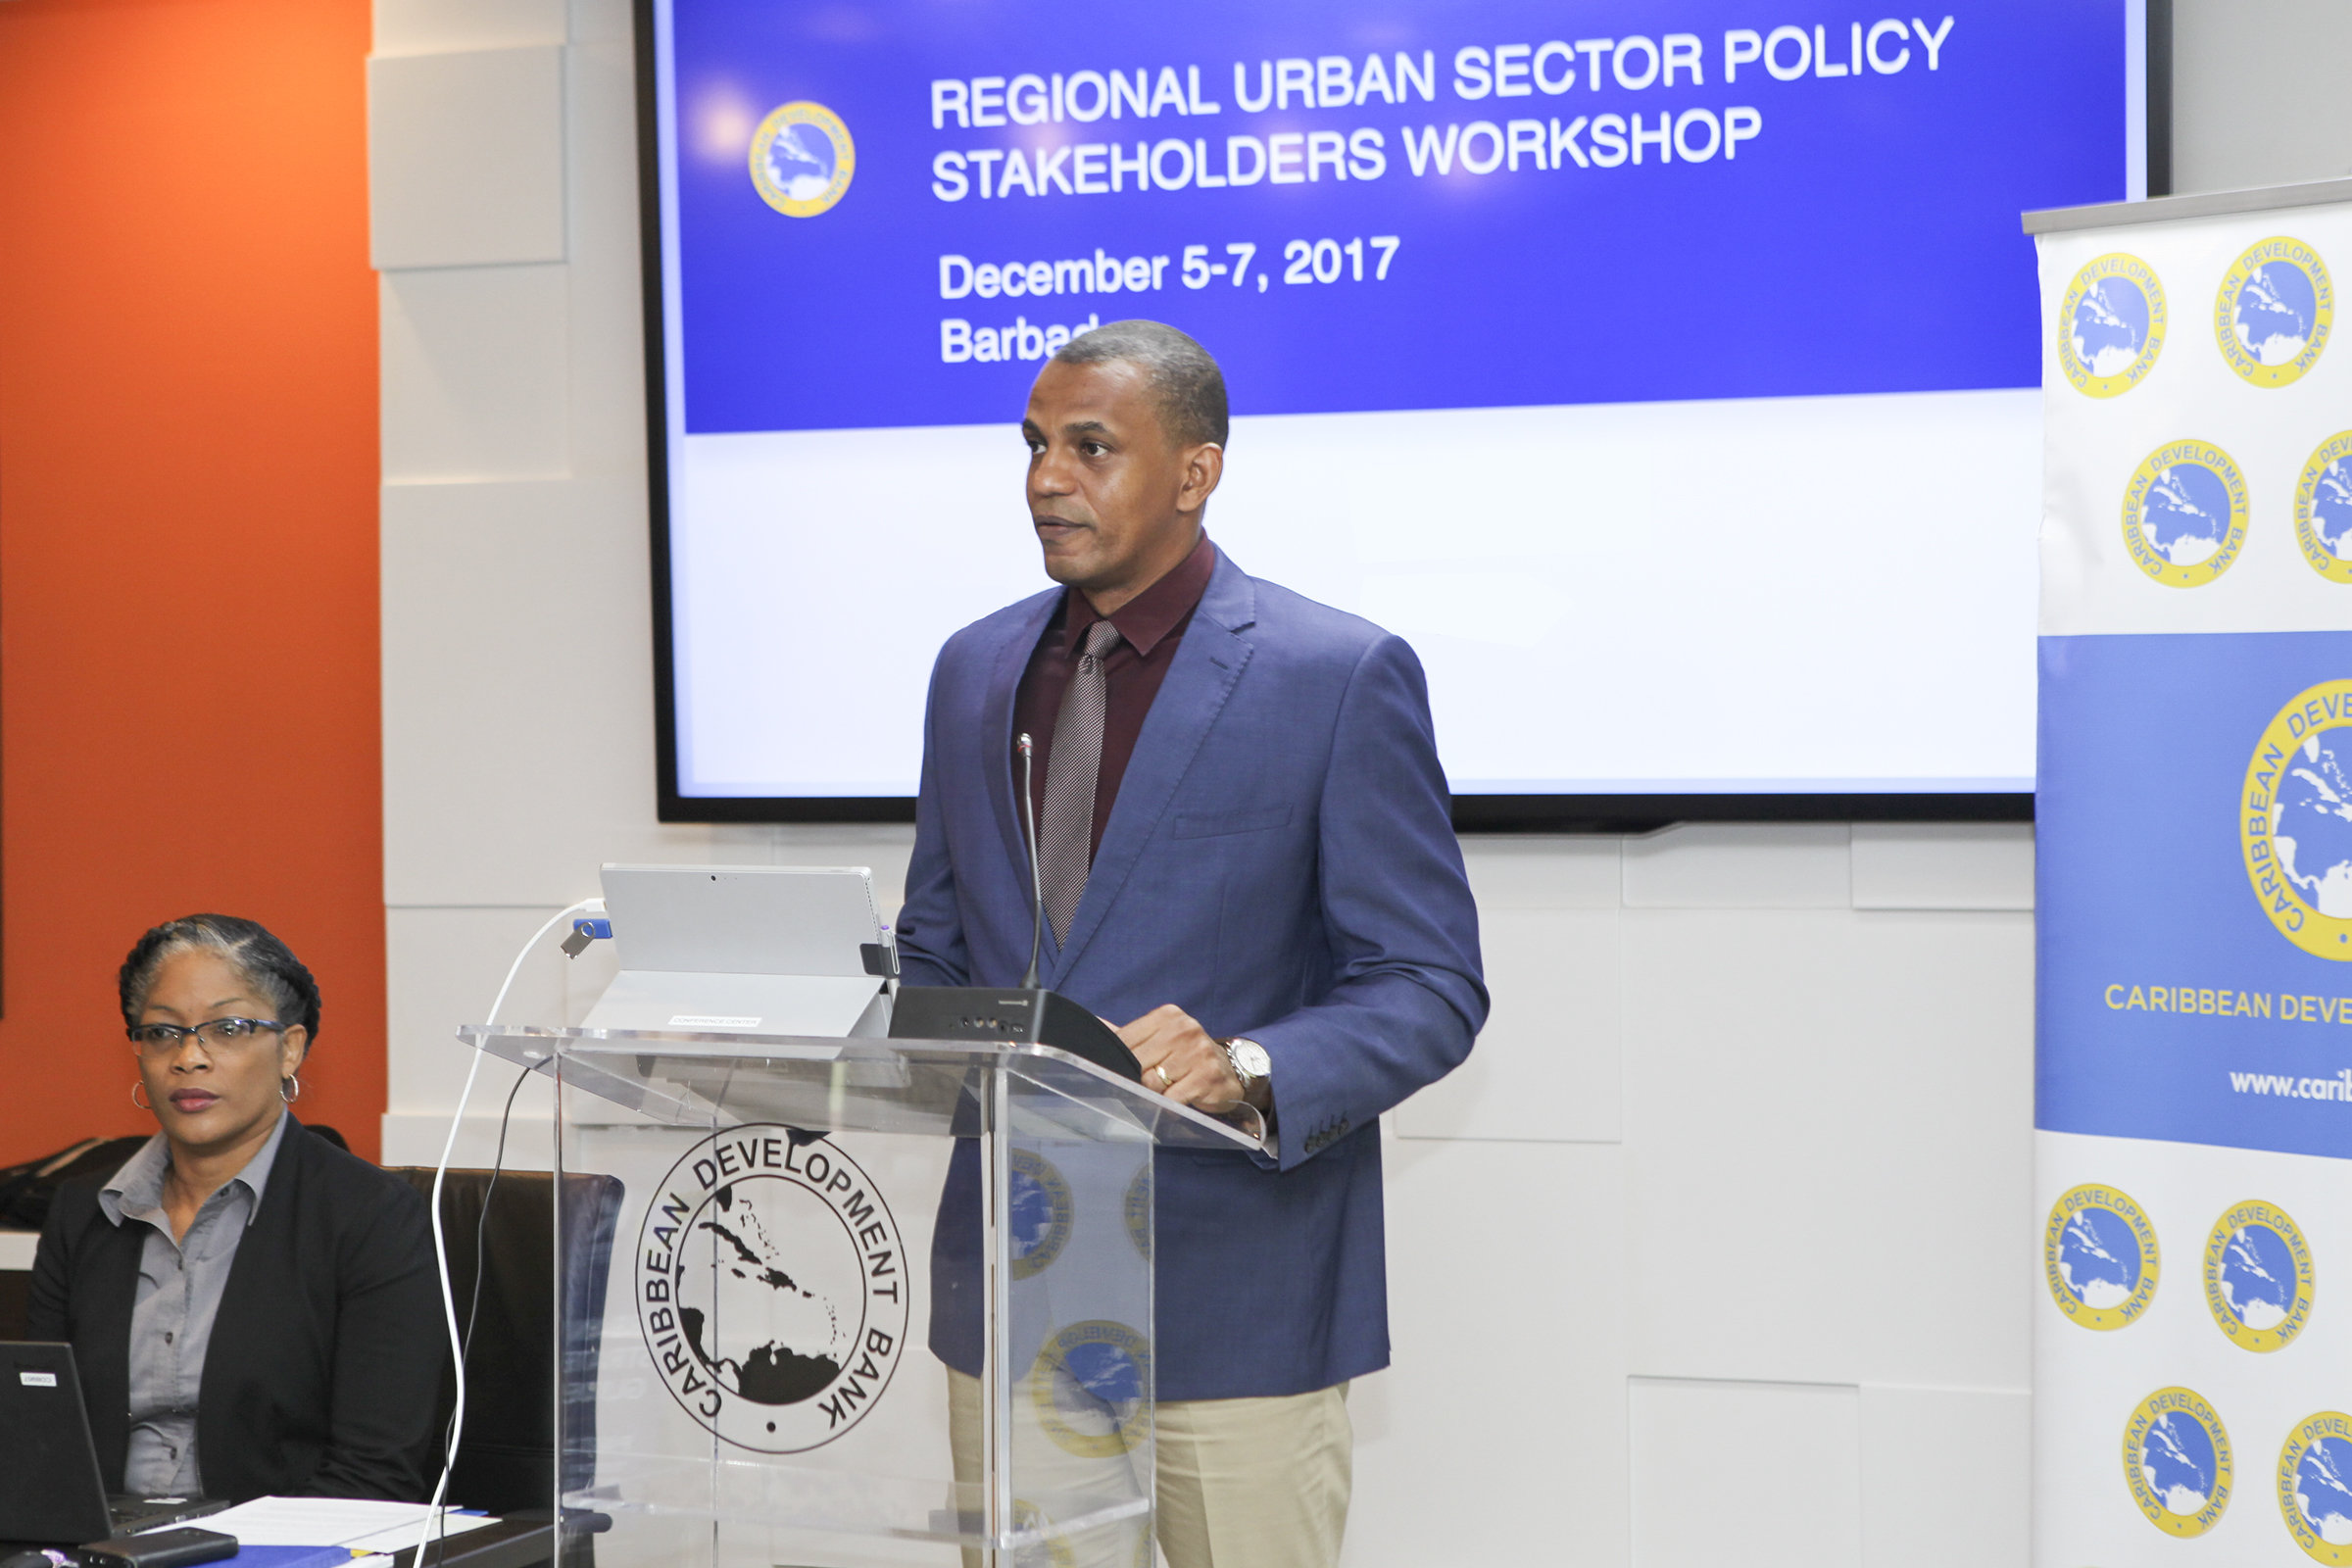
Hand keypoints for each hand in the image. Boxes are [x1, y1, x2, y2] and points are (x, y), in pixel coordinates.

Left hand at [1118, 1005, 1244, 1112]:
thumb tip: (1094, 1026)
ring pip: (1153, 1083)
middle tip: (1152, 1082)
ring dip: (1158, 1093)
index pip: (1125, 1040)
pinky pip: (1172, 1098)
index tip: (1129, 1069)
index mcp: (1167, 1015)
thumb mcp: (1159, 1039)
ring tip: (1170, 1088)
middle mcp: (1184, 1029)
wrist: (1229, 1071)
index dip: (1121, 1060)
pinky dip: (1171, 1104)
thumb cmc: (1186, 1057)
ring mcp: (1198, 1051)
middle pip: (1137, 1064)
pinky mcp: (1207, 1075)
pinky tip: (1180, 1097)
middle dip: (1140, 1079)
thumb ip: (1129, 1035)